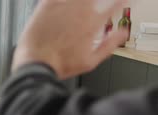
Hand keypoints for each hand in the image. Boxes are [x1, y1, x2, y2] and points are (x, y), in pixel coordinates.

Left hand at [12, 0, 128, 78]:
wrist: (35, 64)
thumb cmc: (60, 65)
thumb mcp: (90, 61)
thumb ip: (109, 45)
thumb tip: (122, 33)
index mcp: (92, 24)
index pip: (114, 5)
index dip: (121, 0)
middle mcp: (80, 12)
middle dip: (98, 1)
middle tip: (94, 7)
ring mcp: (63, 6)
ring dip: (82, 2)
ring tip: (82, 6)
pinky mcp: (47, 5)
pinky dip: (62, 0)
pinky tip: (64, 3)